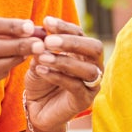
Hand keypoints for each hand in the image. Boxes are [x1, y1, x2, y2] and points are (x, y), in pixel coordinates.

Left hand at [24, 16, 104, 131]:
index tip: (46, 21)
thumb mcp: (38, 60)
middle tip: (48, 41)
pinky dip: (58, 76)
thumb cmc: (40, 81)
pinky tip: (41, 71)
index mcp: (83, 52)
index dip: (64, 27)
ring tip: (42, 58)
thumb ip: (42, 48)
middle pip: (94, 48)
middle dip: (71, 42)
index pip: (80, 33)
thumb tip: (42, 33)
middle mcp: (93, 65)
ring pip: (87, 69)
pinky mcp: (85, 100)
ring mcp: (92, 84)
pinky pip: (76, 86)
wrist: (37, 109)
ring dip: (64, 61)